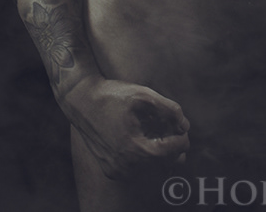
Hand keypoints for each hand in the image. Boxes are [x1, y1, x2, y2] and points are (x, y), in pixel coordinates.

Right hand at [60, 74, 189, 179]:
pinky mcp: (111, 169)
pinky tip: (142, 135)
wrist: (81, 101)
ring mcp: (116, 170)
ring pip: (149, 166)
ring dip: (158, 150)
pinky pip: (136, 166)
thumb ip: (168, 109)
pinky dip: (144, 154)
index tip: (183, 129)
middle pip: (161, 163)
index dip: (181, 141)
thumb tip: (184, 124)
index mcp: (134, 149)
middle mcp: (125, 166)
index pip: (169, 153)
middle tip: (173, 128)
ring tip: (155, 129)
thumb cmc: (112, 96)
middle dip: (171, 146)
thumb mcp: (144, 95)